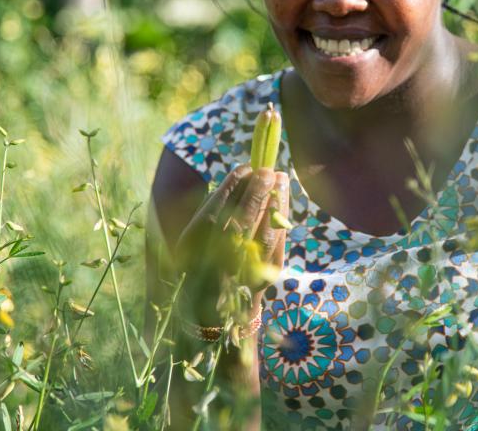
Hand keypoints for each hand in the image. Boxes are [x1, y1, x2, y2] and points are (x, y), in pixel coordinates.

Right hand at [173, 165, 288, 323]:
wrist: (217, 308)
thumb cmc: (201, 262)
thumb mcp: (194, 240)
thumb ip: (211, 211)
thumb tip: (239, 178)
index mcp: (197, 253)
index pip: (216, 212)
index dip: (232, 188)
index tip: (244, 168)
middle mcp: (221, 263)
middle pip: (243, 222)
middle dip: (257, 193)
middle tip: (266, 170)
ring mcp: (248, 271)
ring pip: (266, 231)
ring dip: (275, 202)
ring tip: (280, 178)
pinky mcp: (268, 274)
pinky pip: (277, 240)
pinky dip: (281, 216)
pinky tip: (283, 198)